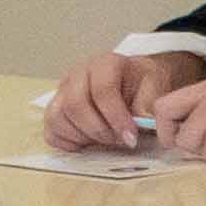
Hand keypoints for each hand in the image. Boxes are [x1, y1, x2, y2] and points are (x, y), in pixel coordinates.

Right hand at [42, 48, 196, 153]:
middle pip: (74, 104)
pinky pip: (50, 131)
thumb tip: (143, 124)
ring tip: (107, 140)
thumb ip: (148, 106)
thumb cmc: (143, 84)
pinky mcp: (55, 109)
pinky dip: (67, 142)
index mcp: (105, 63)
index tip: (131, 137)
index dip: (116, 117)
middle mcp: (78, 74)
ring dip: (83, 137)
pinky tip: (89, 142)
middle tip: (119, 141)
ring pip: (57, 117)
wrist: (135, 81)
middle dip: (99, 130)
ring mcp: (62, 91)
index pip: (102, 89)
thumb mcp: (155, 88)